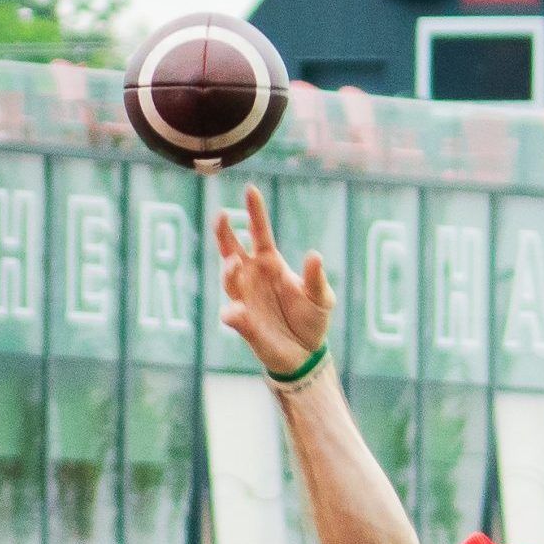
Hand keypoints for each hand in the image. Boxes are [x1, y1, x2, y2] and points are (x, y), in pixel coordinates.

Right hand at [213, 184, 335, 374]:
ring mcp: (245, 299)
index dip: (255, 212)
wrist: (305, 353)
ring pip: (229, 279)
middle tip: (221, 216)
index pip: (259, 233)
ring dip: (229, 270)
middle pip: (232, 249)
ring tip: (235, 262)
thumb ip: (316, 278)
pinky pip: (233, 316)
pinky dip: (233, 314)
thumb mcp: (322, 297)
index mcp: (271, 264)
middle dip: (224, 233)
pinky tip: (236, 313)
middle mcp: (252, 277)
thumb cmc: (312, 319)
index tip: (251, 190)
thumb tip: (314, 255)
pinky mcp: (243, 324)